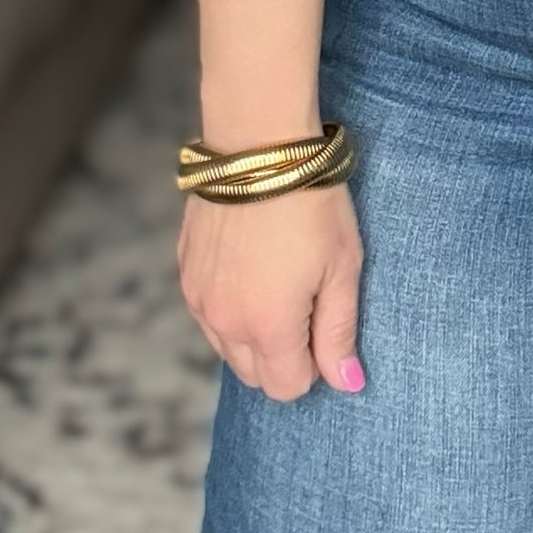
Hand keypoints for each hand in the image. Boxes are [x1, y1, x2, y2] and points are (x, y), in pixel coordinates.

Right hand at [177, 181, 365, 399]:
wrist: (258, 144)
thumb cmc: (312, 203)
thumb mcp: (342, 267)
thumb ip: (339, 332)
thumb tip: (347, 384)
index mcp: (267, 327)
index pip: (287, 387)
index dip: (313, 365)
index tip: (325, 322)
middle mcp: (224, 322)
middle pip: (254, 374)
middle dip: (283, 354)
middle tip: (307, 299)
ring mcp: (198, 298)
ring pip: (227, 346)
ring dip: (253, 332)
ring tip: (279, 278)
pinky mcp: (185, 271)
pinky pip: (208, 313)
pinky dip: (230, 305)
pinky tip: (252, 264)